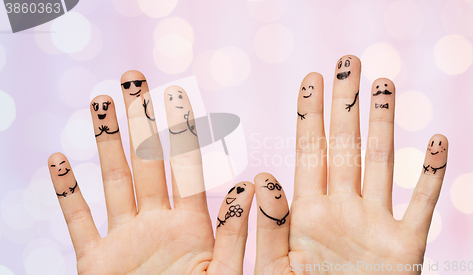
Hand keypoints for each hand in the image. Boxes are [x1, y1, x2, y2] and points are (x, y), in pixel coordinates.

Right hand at [48, 70, 253, 273]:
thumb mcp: (226, 274)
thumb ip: (239, 233)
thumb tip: (254, 186)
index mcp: (192, 226)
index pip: (186, 166)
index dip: (181, 130)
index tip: (176, 94)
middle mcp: (157, 224)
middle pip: (146, 161)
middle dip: (140, 120)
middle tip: (134, 80)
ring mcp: (125, 241)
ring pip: (112, 181)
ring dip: (105, 142)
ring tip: (99, 103)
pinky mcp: (95, 263)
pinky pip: (78, 222)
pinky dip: (67, 193)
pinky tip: (57, 160)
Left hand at [254, 56, 447, 273]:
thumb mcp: (278, 268)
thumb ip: (270, 227)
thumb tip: (261, 179)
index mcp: (308, 213)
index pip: (308, 152)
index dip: (309, 114)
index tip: (310, 78)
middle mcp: (343, 209)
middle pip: (345, 146)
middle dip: (346, 104)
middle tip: (348, 61)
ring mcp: (375, 223)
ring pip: (382, 163)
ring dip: (385, 124)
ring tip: (384, 85)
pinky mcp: (407, 246)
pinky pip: (423, 204)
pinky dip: (433, 175)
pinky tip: (438, 142)